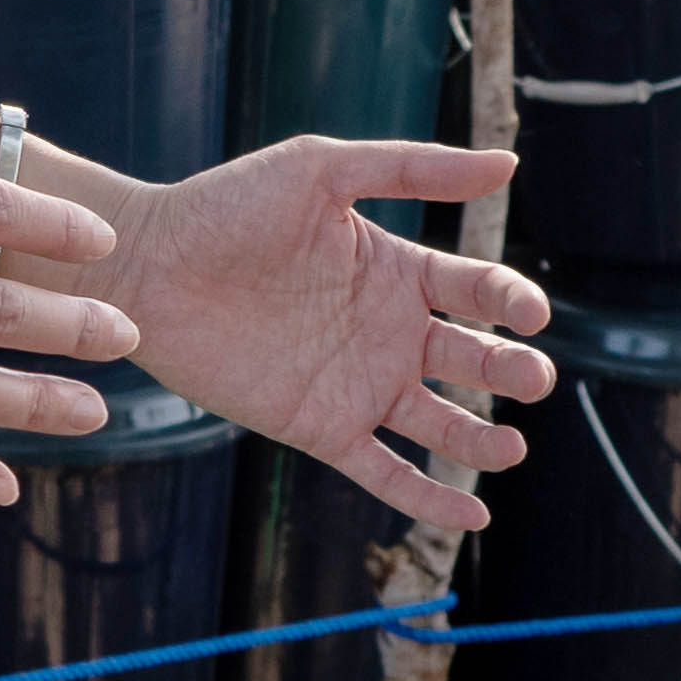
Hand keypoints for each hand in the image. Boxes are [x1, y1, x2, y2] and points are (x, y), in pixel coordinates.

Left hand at [89, 142, 550, 534]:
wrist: (146, 267)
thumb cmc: (226, 206)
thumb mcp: (322, 171)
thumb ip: (412, 169)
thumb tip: (509, 165)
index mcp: (395, 271)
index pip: (477, 290)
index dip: (512, 301)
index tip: (528, 313)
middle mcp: (386, 332)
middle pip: (472, 360)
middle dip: (512, 371)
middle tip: (534, 379)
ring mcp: (356, 384)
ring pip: (440, 423)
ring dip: (482, 440)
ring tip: (512, 450)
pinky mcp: (320, 428)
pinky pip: (385, 470)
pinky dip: (428, 495)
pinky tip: (473, 515)